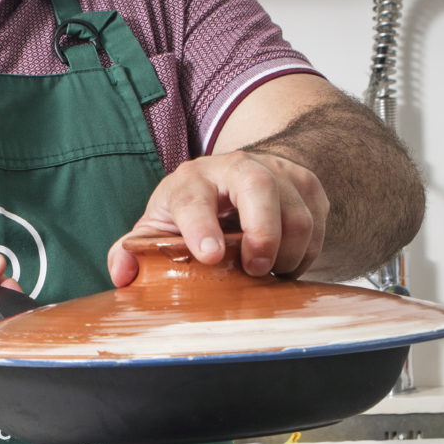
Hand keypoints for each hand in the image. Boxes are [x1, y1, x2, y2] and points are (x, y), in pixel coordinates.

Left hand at [107, 151, 328, 285]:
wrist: (239, 178)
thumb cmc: (193, 212)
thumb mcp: (157, 229)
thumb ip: (133, 252)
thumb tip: (124, 274)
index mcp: (192, 180)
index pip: (194, 197)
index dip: (201, 227)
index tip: (209, 256)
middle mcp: (235, 168)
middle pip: (259, 188)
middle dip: (263, 233)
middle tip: (256, 269)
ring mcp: (277, 173)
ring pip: (298, 214)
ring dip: (287, 255)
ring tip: (267, 272)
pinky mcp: (308, 186)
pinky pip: (319, 226)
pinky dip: (306, 254)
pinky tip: (284, 262)